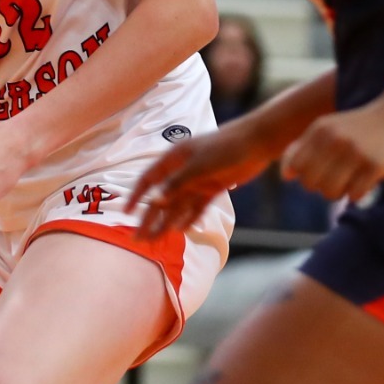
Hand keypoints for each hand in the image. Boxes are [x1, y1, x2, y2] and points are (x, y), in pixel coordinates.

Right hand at [130, 117, 278, 239]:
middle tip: (140, 239)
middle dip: (150, 218)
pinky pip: (197, 206)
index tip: (126, 213)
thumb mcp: (198, 166)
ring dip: (167, 223)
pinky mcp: (213, 187)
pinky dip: (189, 218)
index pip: (148, 180)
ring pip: (178, 206)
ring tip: (157, 241)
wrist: (257, 142)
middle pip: (161, 198)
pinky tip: (181, 230)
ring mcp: (198, 180)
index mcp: (174, 159)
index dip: (136, 196)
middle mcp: (183, 171)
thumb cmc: (225, 147)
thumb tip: (155, 201)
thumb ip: (177, 184)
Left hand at [280, 96, 383, 202]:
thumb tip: (286, 176)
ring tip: (351, 179)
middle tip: (338, 178)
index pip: (296, 167)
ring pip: (331, 193)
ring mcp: (355, 152)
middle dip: (322, 186)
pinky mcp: (374, 165)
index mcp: (319, 129)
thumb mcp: (328, 127)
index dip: (305, 175)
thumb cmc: (360, 127)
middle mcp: (334, 140)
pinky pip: (354, 195)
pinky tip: (366, 181)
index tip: (320, 171)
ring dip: (340, 192)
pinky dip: (358, 193)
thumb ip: (304, 147)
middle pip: (311, 184)